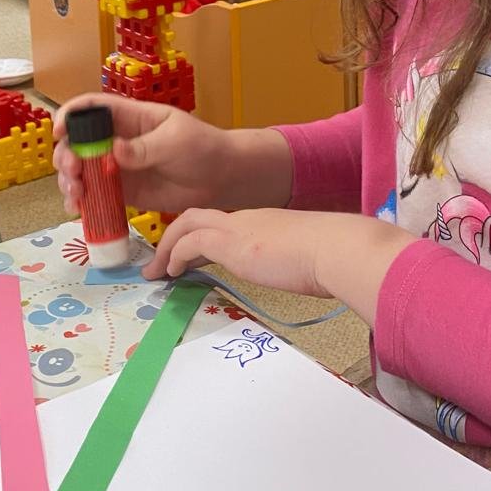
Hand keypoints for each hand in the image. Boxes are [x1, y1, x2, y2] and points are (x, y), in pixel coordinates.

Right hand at [53, 95, 235, 216]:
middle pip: (78, 142)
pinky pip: (96, 196)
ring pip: (80, 170)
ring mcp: (118, 167)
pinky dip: (82, 202)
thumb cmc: (203, 147)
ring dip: (69, 181)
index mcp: (130, 118)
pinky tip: (79, 210)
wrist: (222, 178)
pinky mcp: (123, 192)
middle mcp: (117, 140)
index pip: (92, 108)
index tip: (59, 132)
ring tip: (76, 195)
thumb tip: (115, 151)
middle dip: (66, 156)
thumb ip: (145, 148)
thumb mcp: (176, 140)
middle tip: (74, 173)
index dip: (70, 115)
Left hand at [144, 207, 415, 322]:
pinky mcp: (230, 242)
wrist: (335, 248)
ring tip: (156, 271)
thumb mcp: (304, 257)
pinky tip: (171, 272)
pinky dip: (175, 254)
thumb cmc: (330, 257)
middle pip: (197, 216)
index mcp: (263, 223)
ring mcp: (237, 228)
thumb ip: (291, 260)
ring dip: (167, 247)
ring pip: (187, 223)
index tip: (189, 257)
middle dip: (174, 236)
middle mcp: (245, 219)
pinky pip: (190, 242)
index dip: (201, 237)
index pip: (222, 224)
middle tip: (160, 261)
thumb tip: (296, 274)